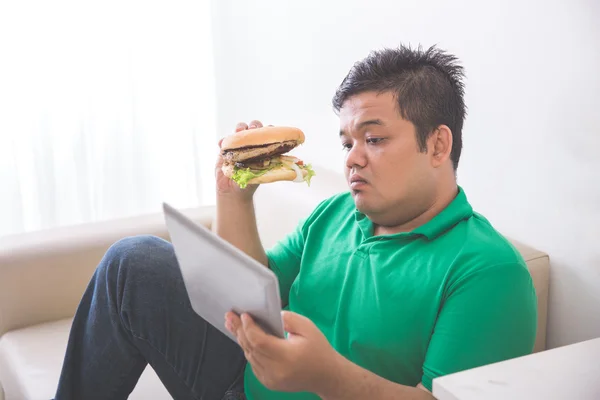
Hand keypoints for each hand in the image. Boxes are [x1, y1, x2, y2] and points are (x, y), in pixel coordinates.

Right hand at [215, 120, 263, 200]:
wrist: (233, 192)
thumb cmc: (249, 183)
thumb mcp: (259, 175)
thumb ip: (262, 166)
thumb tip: (269, 158)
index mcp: (262, 149)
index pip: (267, 135)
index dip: (268, 130)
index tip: (268, 130)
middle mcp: (251, 145)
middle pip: (254, 128)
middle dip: (254, 125)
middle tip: (253, 129)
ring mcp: (238, 146)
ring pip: (239, 130)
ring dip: (240, 128)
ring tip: (238, 132)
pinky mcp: (226, 150)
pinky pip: (224, 141)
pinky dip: (223, 140)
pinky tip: (222, 144)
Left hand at [225, 311, 340, 393]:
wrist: (326, 375)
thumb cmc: (318, 349)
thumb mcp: (307, 327)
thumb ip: (287, 319)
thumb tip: (268, 314)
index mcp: (287, 357)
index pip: (259, 341)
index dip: (249, 327)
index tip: (244, 315)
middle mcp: (276, 371)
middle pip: (251, 348)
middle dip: (239, 330)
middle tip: (230, 316)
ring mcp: (271, 379)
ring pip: (250, 356)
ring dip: (241, 340)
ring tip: (233, 325)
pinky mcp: (269, 383)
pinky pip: (254, 364)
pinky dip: (249, 350)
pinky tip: (244, 339)